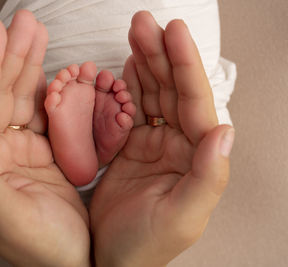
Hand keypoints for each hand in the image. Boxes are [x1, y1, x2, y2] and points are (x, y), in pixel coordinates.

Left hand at [0, 11, 89, 266]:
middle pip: (0, 93)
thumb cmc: (42, 248)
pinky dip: (51, 88)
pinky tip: (55, 69)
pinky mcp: (43, 150)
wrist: (76, 259)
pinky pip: (45, 111)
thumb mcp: (6, 220)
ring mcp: (20, 149)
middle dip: (11, 55)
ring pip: (22, 97)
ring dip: (30, 64)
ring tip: (36, 34)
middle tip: (23, 22)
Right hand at [90, 11, 234, 266]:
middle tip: (143, 23)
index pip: (193, 102)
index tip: (173, 31)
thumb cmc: (146, 244)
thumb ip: (208, 176)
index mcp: (195, 156)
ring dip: (144, 63)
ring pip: (151, 94)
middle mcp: (178, 145)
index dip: (184, 65)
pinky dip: (128, 85)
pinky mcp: (130, 146)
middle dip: (160, 54)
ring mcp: (153, 143)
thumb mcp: (183, 216)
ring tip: (135, 34)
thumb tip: (226, 131)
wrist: (110, 256)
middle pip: (171, 90)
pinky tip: (126, 65)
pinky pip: (131, 109)